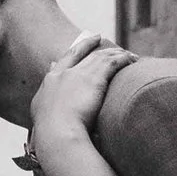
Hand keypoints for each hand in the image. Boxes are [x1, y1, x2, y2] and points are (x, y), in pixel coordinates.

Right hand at [27, 35, 130, 166]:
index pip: (61, 63)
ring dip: (112, 53)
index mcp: (48, 84)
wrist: (57, 134)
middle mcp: (61, 74)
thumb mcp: (45, 122)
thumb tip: (46, 119)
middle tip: (98, 37)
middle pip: (78, 53)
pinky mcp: (94, 77)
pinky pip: (112, 62)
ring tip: (125, 53)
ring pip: (98, 57)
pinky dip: (123, 59)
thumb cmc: (52, 138)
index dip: (70, 54)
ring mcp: (77, 74)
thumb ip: (48, 114)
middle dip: (88, 44)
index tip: (76, 48)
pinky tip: (132, 59)